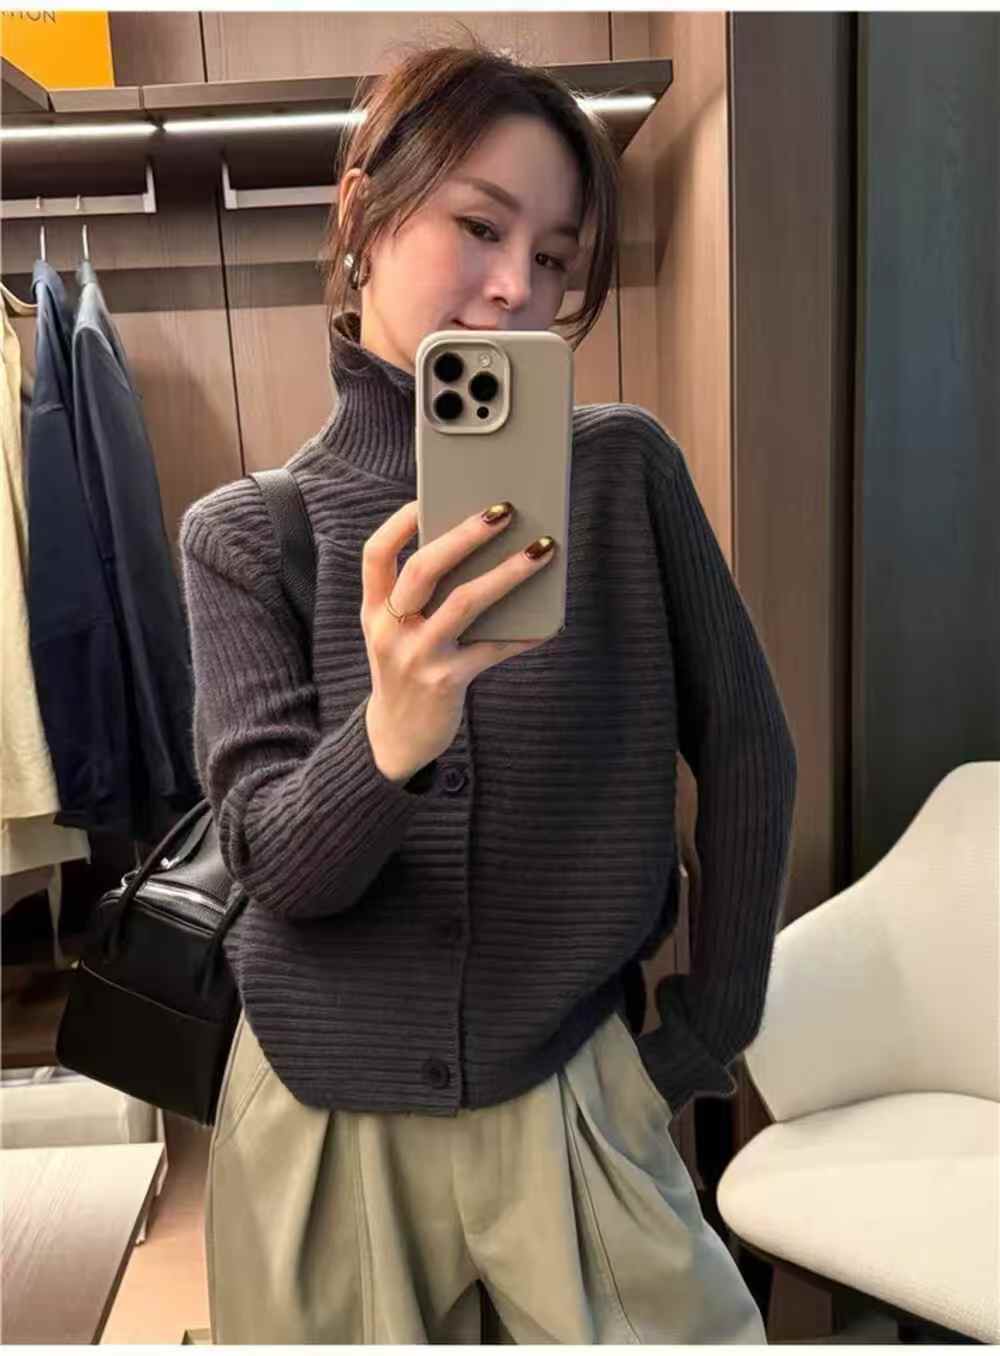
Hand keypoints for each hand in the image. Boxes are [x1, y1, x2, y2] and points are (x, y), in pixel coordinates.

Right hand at [361, 500, 555, 783]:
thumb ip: (421, 599)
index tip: (429, 497)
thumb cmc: (406, 671)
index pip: (376, 554)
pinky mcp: (446, 682)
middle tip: (504, 510)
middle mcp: (390, 630)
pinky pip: (493, 649)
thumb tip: (481, 553)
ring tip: (542, 549)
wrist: (396, 739)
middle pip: (424, 569)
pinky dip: (524, 633)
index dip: (401, 523)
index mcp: (374, 610)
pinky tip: (549, 622)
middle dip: (466, 534)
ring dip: (508, 573)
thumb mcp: (396, 634)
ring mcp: (417, 657)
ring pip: (464, 603)